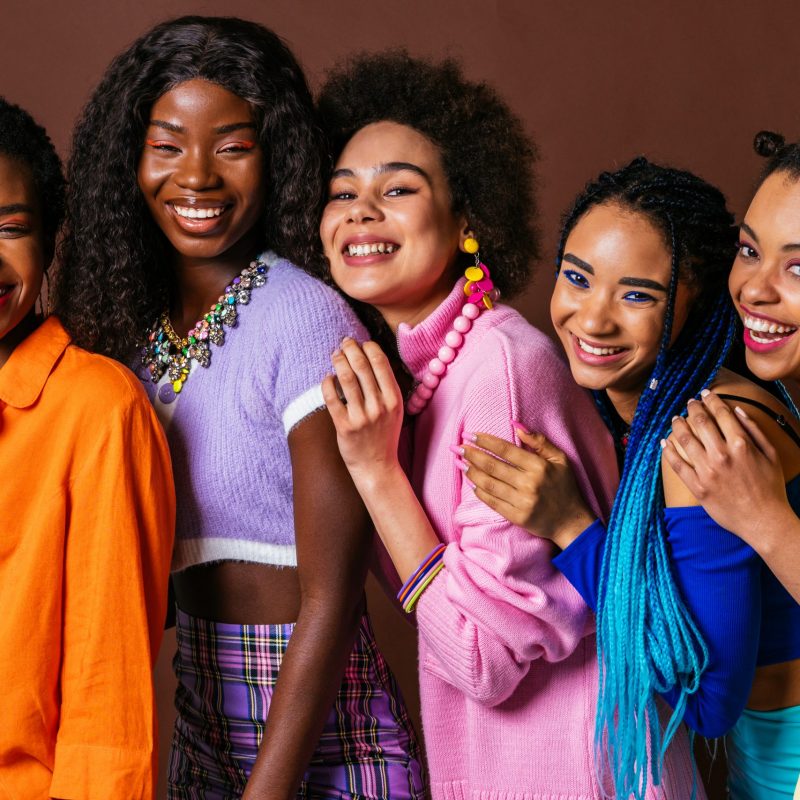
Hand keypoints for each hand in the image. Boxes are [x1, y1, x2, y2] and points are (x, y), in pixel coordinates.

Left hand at [322, 338, 403, 481]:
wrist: (377, 467)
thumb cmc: (385, 434)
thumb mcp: (396, 409)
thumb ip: (387, 386)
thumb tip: (372, 357)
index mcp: (394, 399)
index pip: (380, 362)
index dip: (369, 347)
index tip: (361, 343)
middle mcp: (379, 406)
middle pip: (361, 366)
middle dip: (350, 348)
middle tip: (344, 342)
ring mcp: (361, 416)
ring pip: (345, 378)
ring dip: (338, 360)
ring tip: (335, 354)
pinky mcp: (344, 426)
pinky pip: (331, 397)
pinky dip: (327, 382)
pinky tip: (327, 377)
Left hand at [460, 423, 594, 549]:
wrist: (571, 522)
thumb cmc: (565, 488)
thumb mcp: (560, 459)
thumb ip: (540, 442)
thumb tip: (517, 426)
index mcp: (539, 467)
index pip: (506, 449)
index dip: (485, 441)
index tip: (470, 435)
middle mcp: (529, 484)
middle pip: (492, 466)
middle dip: (472, 454)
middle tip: (458, 447)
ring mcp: (521, 502)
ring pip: (488, 484)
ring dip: (471, 472)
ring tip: (460, 462)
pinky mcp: (516, 517)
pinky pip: (492, 502)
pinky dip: (479, 491)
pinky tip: (471, 482)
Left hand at [663, 390, 789, 541]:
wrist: (764, 521)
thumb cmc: (771, 488)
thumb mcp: (771, 455)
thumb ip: (754, 430)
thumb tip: (737, 411)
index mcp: (741, 445)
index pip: (721, 414)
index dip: (711, 400)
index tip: (705, 394)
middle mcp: (721, 455)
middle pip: (699, 422)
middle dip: (692, 408)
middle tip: (689, 403)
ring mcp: (707, 471)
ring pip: (684, 440)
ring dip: (677, 425)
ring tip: (676, 419)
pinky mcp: (697, 487)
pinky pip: (676, 465)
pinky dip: (668, 451)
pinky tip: (664, 442)